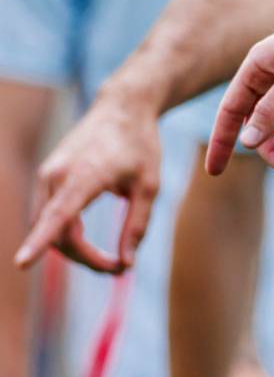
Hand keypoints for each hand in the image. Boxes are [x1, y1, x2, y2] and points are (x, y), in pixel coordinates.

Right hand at [13, 90, 161, 273]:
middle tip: (118, 268)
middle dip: (83, 258)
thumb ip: (137, 225)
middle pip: (57, 233)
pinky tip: (85, 241)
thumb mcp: (150, 185)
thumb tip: (127, 264)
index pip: (58, 214)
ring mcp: (46, 175)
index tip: (21, 263)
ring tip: (107, 258)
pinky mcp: (45, 177)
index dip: (39, 242)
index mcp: (85, 174)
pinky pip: (46, 216)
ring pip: (48, 228)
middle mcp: (57, 175)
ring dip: (72, 249)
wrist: (123, 107)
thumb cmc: (140, 145)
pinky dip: (63, 233)